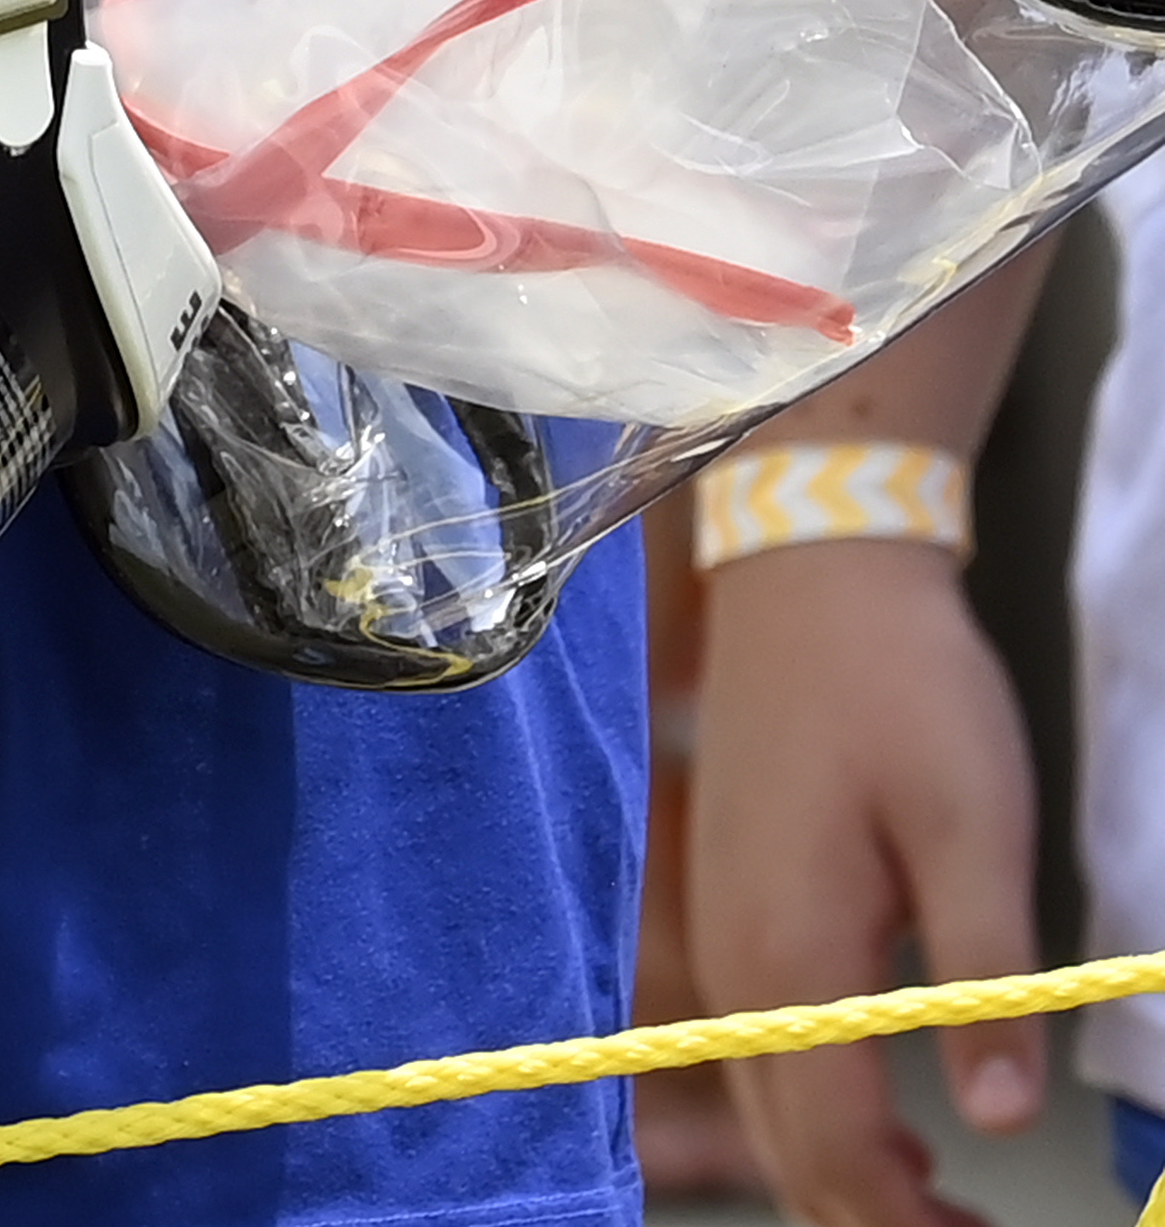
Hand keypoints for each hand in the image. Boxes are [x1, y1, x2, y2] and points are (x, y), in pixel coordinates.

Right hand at [688, 541, 1040, 1226]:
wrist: (811, 567)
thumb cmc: (901, 682)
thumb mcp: (975, 820)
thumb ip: (986, 972)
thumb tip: (1003, 1116)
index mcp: (794, 956)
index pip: (838, 1154)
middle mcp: (739, 964)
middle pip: (792, 1155)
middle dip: (878, 1222)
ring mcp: (724, 933)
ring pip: (772, 1111)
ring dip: (851, 1178)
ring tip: (948, 1205)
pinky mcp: (731, 903)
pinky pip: (764, 1055)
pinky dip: (822, 1116)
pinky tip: (897, 1116)